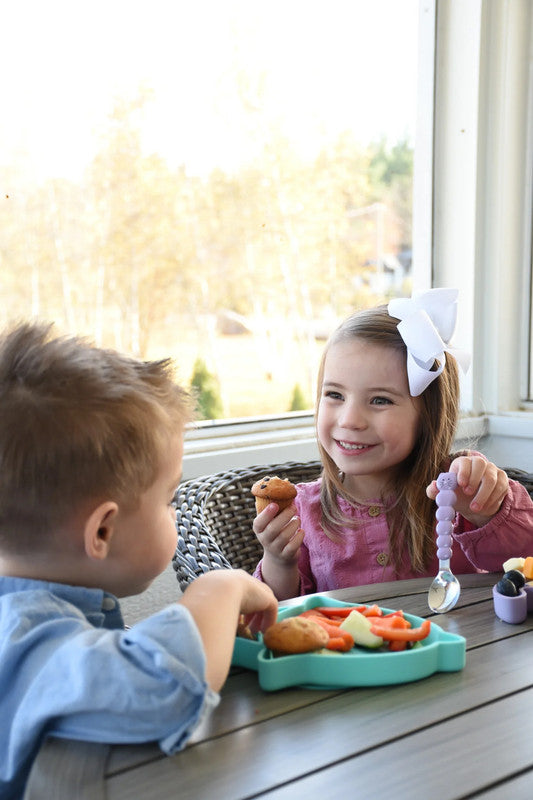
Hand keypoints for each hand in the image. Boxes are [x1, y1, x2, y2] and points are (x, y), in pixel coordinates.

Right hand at [179, 569, 277, 689]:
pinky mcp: (266, 596)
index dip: (233, 606)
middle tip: (247, 626)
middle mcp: (239, 579)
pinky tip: (263, 632)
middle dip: (249, 610)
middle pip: (249, 595)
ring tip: (255, 631)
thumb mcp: (196, 602)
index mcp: (222, 579)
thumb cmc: (201, 599)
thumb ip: (199, 610)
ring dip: (258, 617)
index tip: (233, 619)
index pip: (232, 592)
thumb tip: (189, 625)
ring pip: (261, 601)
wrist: (216, 592)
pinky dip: (268, 621)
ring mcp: (254, 586)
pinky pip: (270, 608)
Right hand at [253, 501, 303, 565]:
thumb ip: (270, 506)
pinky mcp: (286, 555)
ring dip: (294, 524)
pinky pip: (293, 546)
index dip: (266, 514)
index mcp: (259, 529)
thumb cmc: (274, 530)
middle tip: (294, 508)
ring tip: (297, 519)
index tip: (275, 505)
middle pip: (273, 528)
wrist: (278, 556)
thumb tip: (274, 484)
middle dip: (285, 516)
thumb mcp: (269, 521)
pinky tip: (301, 531)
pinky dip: (299, 536)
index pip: (259, 522)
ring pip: (285, 536)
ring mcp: (275, 549)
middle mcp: (265, 540)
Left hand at [426, 454, 508, 523]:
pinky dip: (492, 499)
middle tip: (467, 494)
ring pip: (491, 479)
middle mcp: (478, 463)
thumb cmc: (457, 496)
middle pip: (480, 464)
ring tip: (474, 508)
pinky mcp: (502, 479)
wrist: (473, 505)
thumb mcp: (445, 495)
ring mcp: (492, 470)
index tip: (460, 484)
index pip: (464, 461)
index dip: (463, 471)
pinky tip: (484, 507)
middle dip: (474, 479)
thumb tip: (433, 486)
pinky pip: (500, 487)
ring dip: (482, 495)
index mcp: (462, 463)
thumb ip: (435, 491)